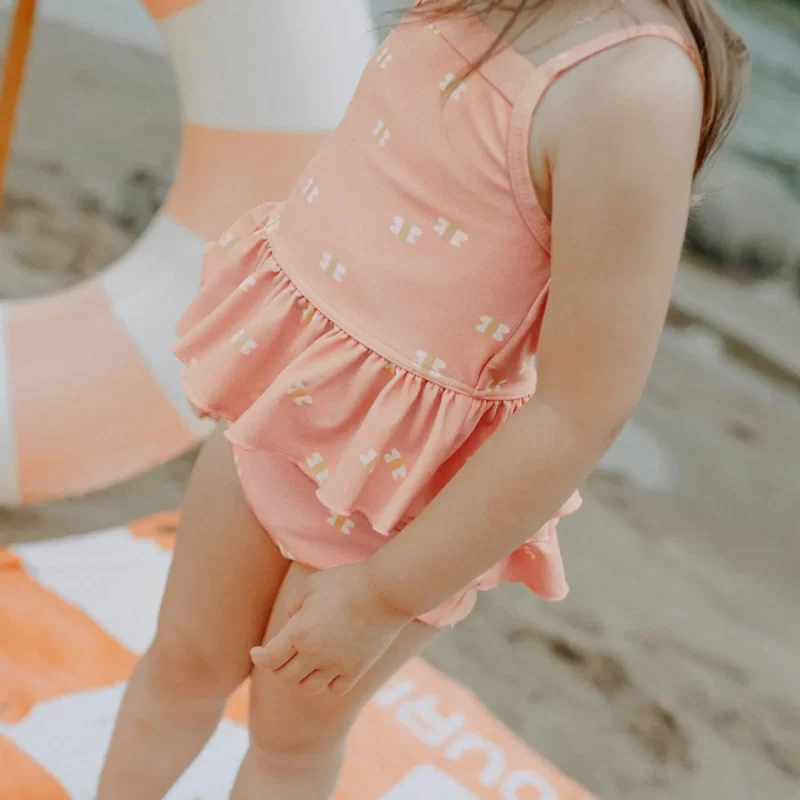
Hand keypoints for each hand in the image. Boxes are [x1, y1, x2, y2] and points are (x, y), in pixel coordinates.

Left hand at [250, 562, 412, 696]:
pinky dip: (327, 683)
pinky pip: (334, 689)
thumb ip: (295, 606)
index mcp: (300, 632)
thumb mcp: (313, 585)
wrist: (387, 590)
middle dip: (279, 666)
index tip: (256, 652)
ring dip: (301, 676)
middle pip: (285, 676)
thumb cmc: (348, 581)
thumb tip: (291, 623)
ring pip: (308, 687)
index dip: (259, 657)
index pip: (269, 659)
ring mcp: (337, 665)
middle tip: (280, 655)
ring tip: (305, 662)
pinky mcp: (357, 670)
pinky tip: (328, 668)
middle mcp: (315, 654)